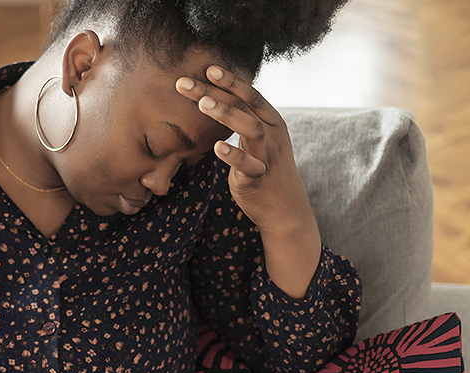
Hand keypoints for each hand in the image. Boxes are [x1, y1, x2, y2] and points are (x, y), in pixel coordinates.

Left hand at [175, 65, 316, 236]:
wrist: (285, 207)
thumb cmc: (265, 168)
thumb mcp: (259, 140)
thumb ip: (244, 120)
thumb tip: (218, 97)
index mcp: (272, 122)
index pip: (251, 94)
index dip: (230, 80)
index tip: (208, 68)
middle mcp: (273, 135)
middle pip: (244, 106)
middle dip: (214, 91)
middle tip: (185, 82)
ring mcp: (267, 156)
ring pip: (251, 129)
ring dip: (227, 114)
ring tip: (203, 103)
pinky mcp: (259, 178)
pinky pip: (247, 165)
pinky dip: (233, 155)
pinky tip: (217, 147)